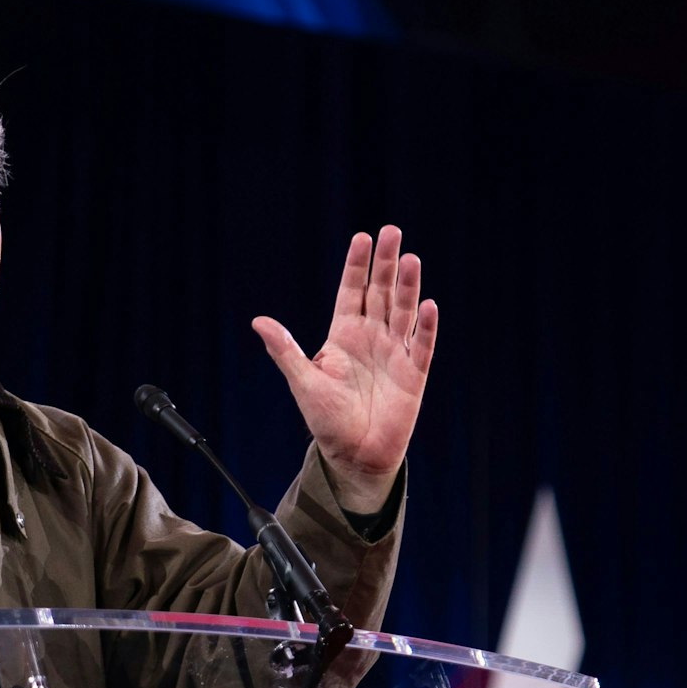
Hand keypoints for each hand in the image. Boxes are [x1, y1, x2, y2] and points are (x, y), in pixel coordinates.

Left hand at [253, 225, 437, 513]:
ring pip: (403, 311)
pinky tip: (427, 305)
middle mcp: (371, 338)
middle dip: (386, 263)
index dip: (356, 266)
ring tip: (411, 258)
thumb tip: (259, 322)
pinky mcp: (414, 374)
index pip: (351, 292)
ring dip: (408, 287)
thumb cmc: (327, 420)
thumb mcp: (303, 382)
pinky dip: (425, 326)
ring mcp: (395, 354)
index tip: (362, 237)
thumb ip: (286, 350)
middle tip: (392, 232)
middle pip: (380, 292)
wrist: (354, 456)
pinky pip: (422, 345)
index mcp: (343, 336)